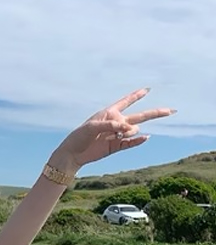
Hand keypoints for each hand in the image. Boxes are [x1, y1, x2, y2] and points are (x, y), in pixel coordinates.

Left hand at [49, 88, 174, 173]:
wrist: (72, 154)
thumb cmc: (79, 137)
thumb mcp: (92, 127)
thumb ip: (110, 125)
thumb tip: (128, 128)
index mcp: (109, 113)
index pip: (126, 101)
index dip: (136, 95)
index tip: (147, 89)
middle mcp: (115, 123)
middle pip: (139, 115)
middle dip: (155, 113)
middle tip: (171, 111)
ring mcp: (117, 135)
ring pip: (134, 129)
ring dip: (131, 130)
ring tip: (118, 134)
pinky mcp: (116, 146)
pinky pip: (131, 143)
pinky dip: (138, 140)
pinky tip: (145, 137)